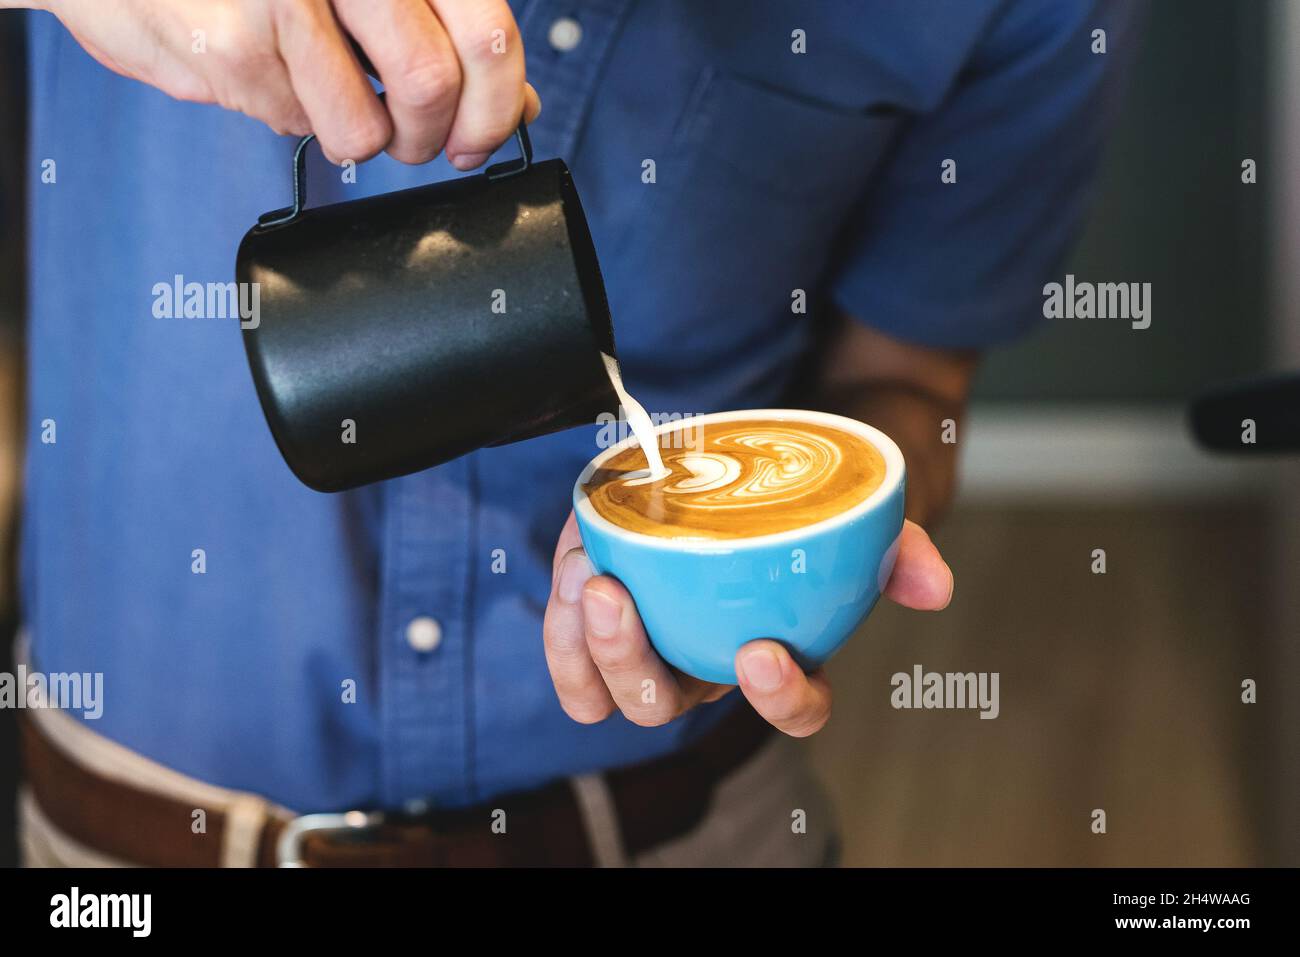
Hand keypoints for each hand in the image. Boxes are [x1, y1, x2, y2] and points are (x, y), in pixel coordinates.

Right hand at [38, 0, 540, 166]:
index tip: (480, 136)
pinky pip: (295, 125)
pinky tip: (264, 63)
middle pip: (434, 85)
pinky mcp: (231, 48)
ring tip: (328, 92)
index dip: (495, 107)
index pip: (488, 36)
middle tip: (416, 136)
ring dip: (358, 134)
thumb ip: (441, 22)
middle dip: (432, 136)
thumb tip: (512, 100)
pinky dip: (289, 112)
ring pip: (364, 128)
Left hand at [542, 514, 953, 736]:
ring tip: (581, 574)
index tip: (762, 652)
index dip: (780, 699)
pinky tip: (573, 556)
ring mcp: (651, 641)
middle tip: (612, 596)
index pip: (792, 708)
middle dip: (629, 663)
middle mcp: (705, 662)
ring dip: (579, 643)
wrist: (758, 466)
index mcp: (776, 656)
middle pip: (662, 705)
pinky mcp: (603, 611)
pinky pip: (567, 644)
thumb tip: (935, 587)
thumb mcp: (862, 517)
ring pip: (601, 687)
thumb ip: (900, 549)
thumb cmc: (808, 508)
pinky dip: (557, 613)